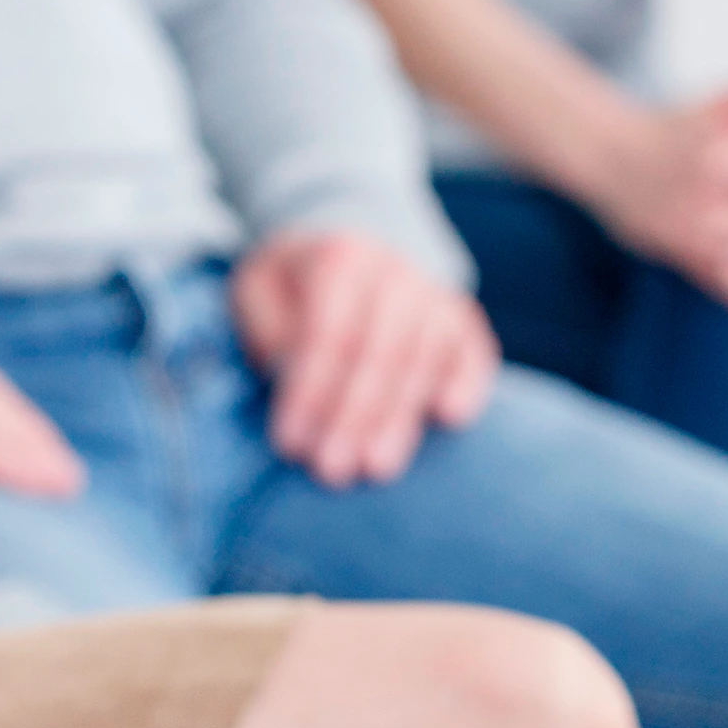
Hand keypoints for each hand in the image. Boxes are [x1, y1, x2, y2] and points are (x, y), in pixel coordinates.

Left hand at [232, 230, 498, 488]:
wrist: (335, 258)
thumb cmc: (287, 291)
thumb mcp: (254, 295)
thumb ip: (271, 333)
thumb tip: (293, 377)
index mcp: (338, 258)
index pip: (331, 332)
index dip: (312, 391)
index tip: (290, 444)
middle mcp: (392, 270)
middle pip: (383, 347)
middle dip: (356, 414)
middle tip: (332, 469)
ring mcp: (430, 292)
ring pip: (427, 353)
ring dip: (401, 416)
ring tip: (376, 468)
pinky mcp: (458, 318)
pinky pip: (473, 347)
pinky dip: (467, 380)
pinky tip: (450, 418)